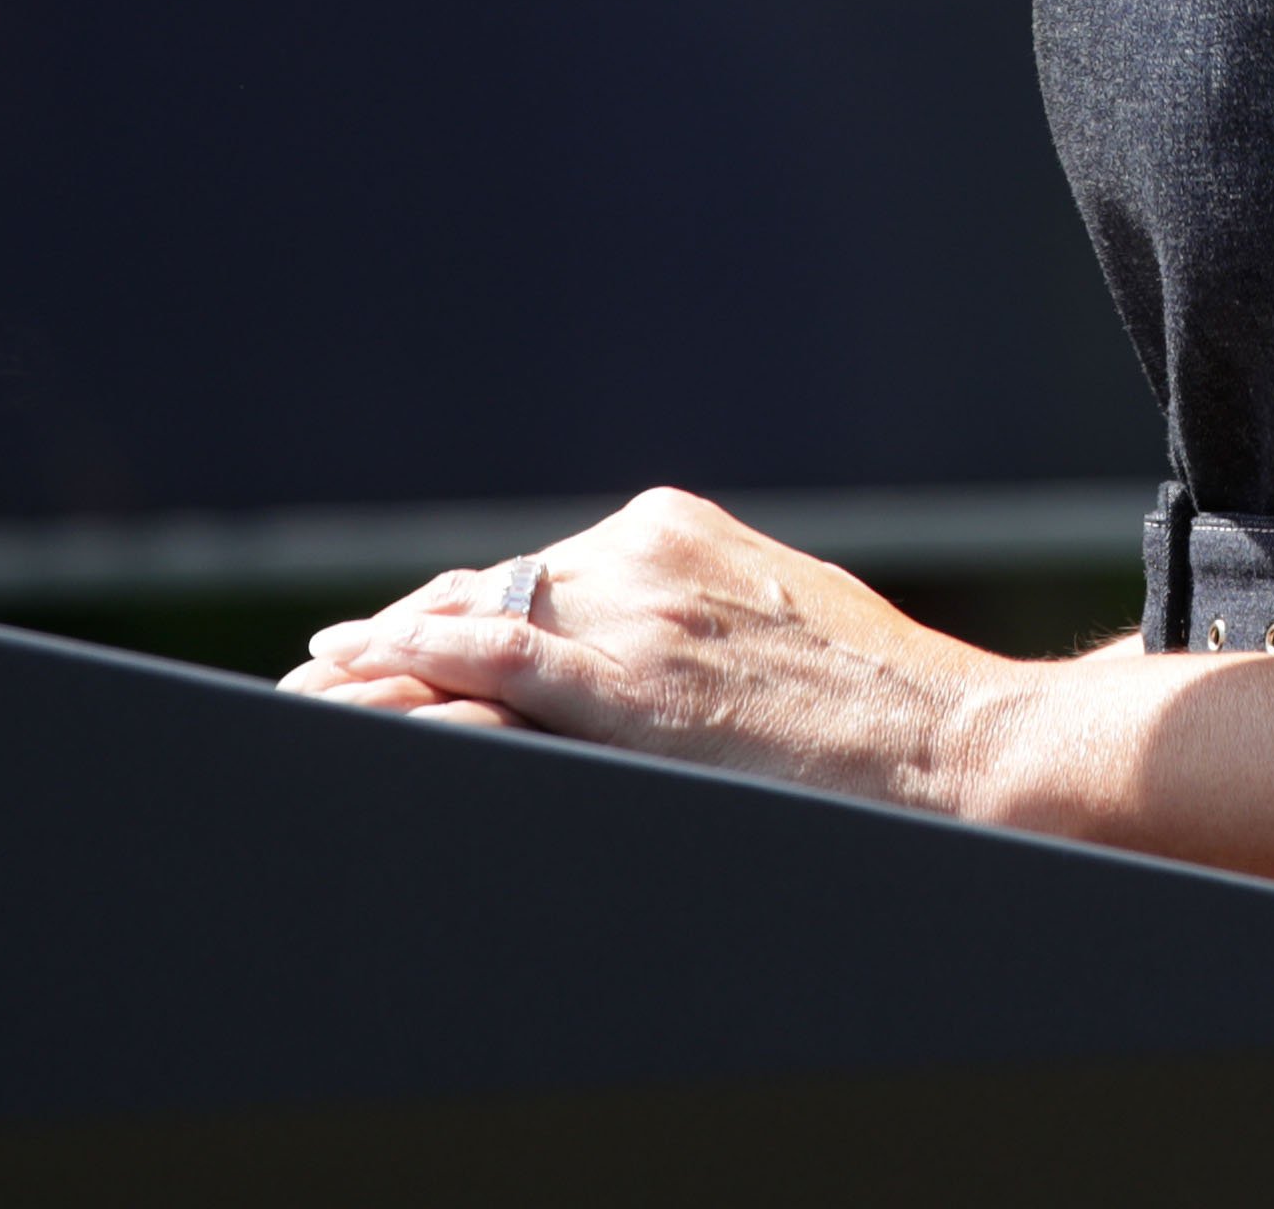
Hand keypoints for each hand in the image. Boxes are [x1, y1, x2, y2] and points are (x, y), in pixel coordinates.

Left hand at [276, 487, 1014, 806]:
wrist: (955, 744)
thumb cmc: (885, 702)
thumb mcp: (776, 616)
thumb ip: (693, 615)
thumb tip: (640, 647)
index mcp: (678, 529)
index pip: (534, 571)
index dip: (451, 607)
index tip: (391, 632)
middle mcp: (645, 554)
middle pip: (488, 590)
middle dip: (402, 635)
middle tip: (326, 666)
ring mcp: (636, 618)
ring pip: (473, 622)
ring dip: (383, 660)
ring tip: (318, 688)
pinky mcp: (633, 688)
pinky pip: (497, 665)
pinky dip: (421, 668)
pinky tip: (367, 678)